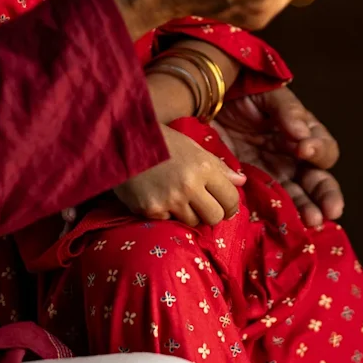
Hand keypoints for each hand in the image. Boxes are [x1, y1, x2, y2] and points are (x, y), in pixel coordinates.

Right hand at [114, 125, 245, 225]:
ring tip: (176, 197)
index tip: (225, 206)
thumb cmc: (160, 141)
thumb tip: (241, 182)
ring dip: (188, 214)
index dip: (230, 205)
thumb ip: (217, 166)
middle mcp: (188, 185)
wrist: (120, 140)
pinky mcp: (151, 210)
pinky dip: (166, 213)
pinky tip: (158, 196)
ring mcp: (169, 200)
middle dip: (211, 213)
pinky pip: (169, 221)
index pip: (230, 198)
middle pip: (215, 217)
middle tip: (202, 205)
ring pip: (193, 222)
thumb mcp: (192, 147)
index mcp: (203, 166)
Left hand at [214, 86, 344, 226]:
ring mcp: (272, 178)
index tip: (305, 149)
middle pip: (318, 183)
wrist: (208, 104)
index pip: (324, 151)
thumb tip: (302, 134)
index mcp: (303, 138)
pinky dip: (274, 218)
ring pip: (297, 200)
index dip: (320, 152)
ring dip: (307, 211)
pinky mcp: (250, 189)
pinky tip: (281, 225)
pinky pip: (265, 207)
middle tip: (331, 209)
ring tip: (311, 221)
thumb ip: (287, 110)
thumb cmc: (243, 96)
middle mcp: (292, 162)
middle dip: (327, 197)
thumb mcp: (268, 96)